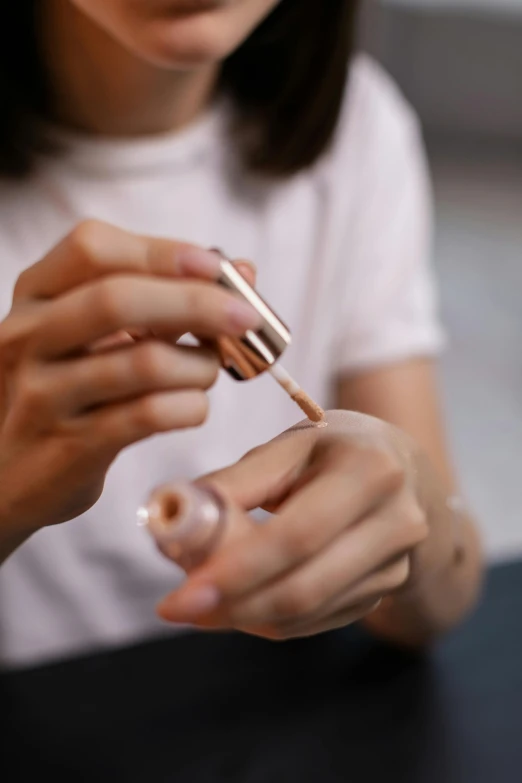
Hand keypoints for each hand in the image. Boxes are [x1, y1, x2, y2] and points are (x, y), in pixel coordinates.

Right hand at [0, 220, 258, 539]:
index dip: (163, 252)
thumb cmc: (64, 390)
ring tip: (207, 372)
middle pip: (118, 300)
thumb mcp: (89, 334)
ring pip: (145, 363)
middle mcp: (29, 337)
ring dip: (200, 366)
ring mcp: (44, 394)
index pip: (92, 247)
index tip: (217, 267)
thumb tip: (242, 272)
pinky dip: (190, 407)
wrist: (7, 473)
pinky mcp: (69, 446)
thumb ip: (159, 298)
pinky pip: (149, 416)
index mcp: (35, 295)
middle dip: (197, 303)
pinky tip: (192, 407)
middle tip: (245, 317)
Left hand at [157, 410, 428, 639]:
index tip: (183, 590)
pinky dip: (270, 619)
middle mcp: (396, 522)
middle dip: (234, 604)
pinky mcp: (386, 591)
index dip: (239, 569)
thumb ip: (239, 479)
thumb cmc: (338, 449)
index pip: (299, 534)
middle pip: (306, 586)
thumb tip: (176, 512)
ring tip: (199, 604)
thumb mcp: (293, 444)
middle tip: (178, 608)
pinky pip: (319, 620)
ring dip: (246, 615)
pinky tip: (238, 606)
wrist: (408, 472)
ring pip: (309, 612)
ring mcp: (396, 564)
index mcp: (370, 471)